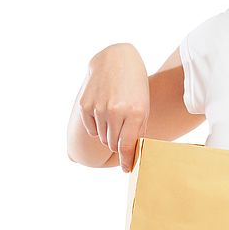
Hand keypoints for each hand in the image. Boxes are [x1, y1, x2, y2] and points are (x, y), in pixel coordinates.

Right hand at [79, 44, 149, 171]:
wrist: (116, 60)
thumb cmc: (135, 86)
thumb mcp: (144, 106)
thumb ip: (138, 130)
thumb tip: (132, 153)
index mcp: (136, 112)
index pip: (128, 146)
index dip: (127, 160)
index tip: (128, 169)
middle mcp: (116, 111)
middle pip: (113, 144)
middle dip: (118, 146)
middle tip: (122, 139)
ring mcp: (98, 107)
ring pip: (101, 137)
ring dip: (108, 134)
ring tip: (114, 119)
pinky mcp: (85, 104)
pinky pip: (90, 129)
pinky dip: (97, 127)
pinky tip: (103, 113)